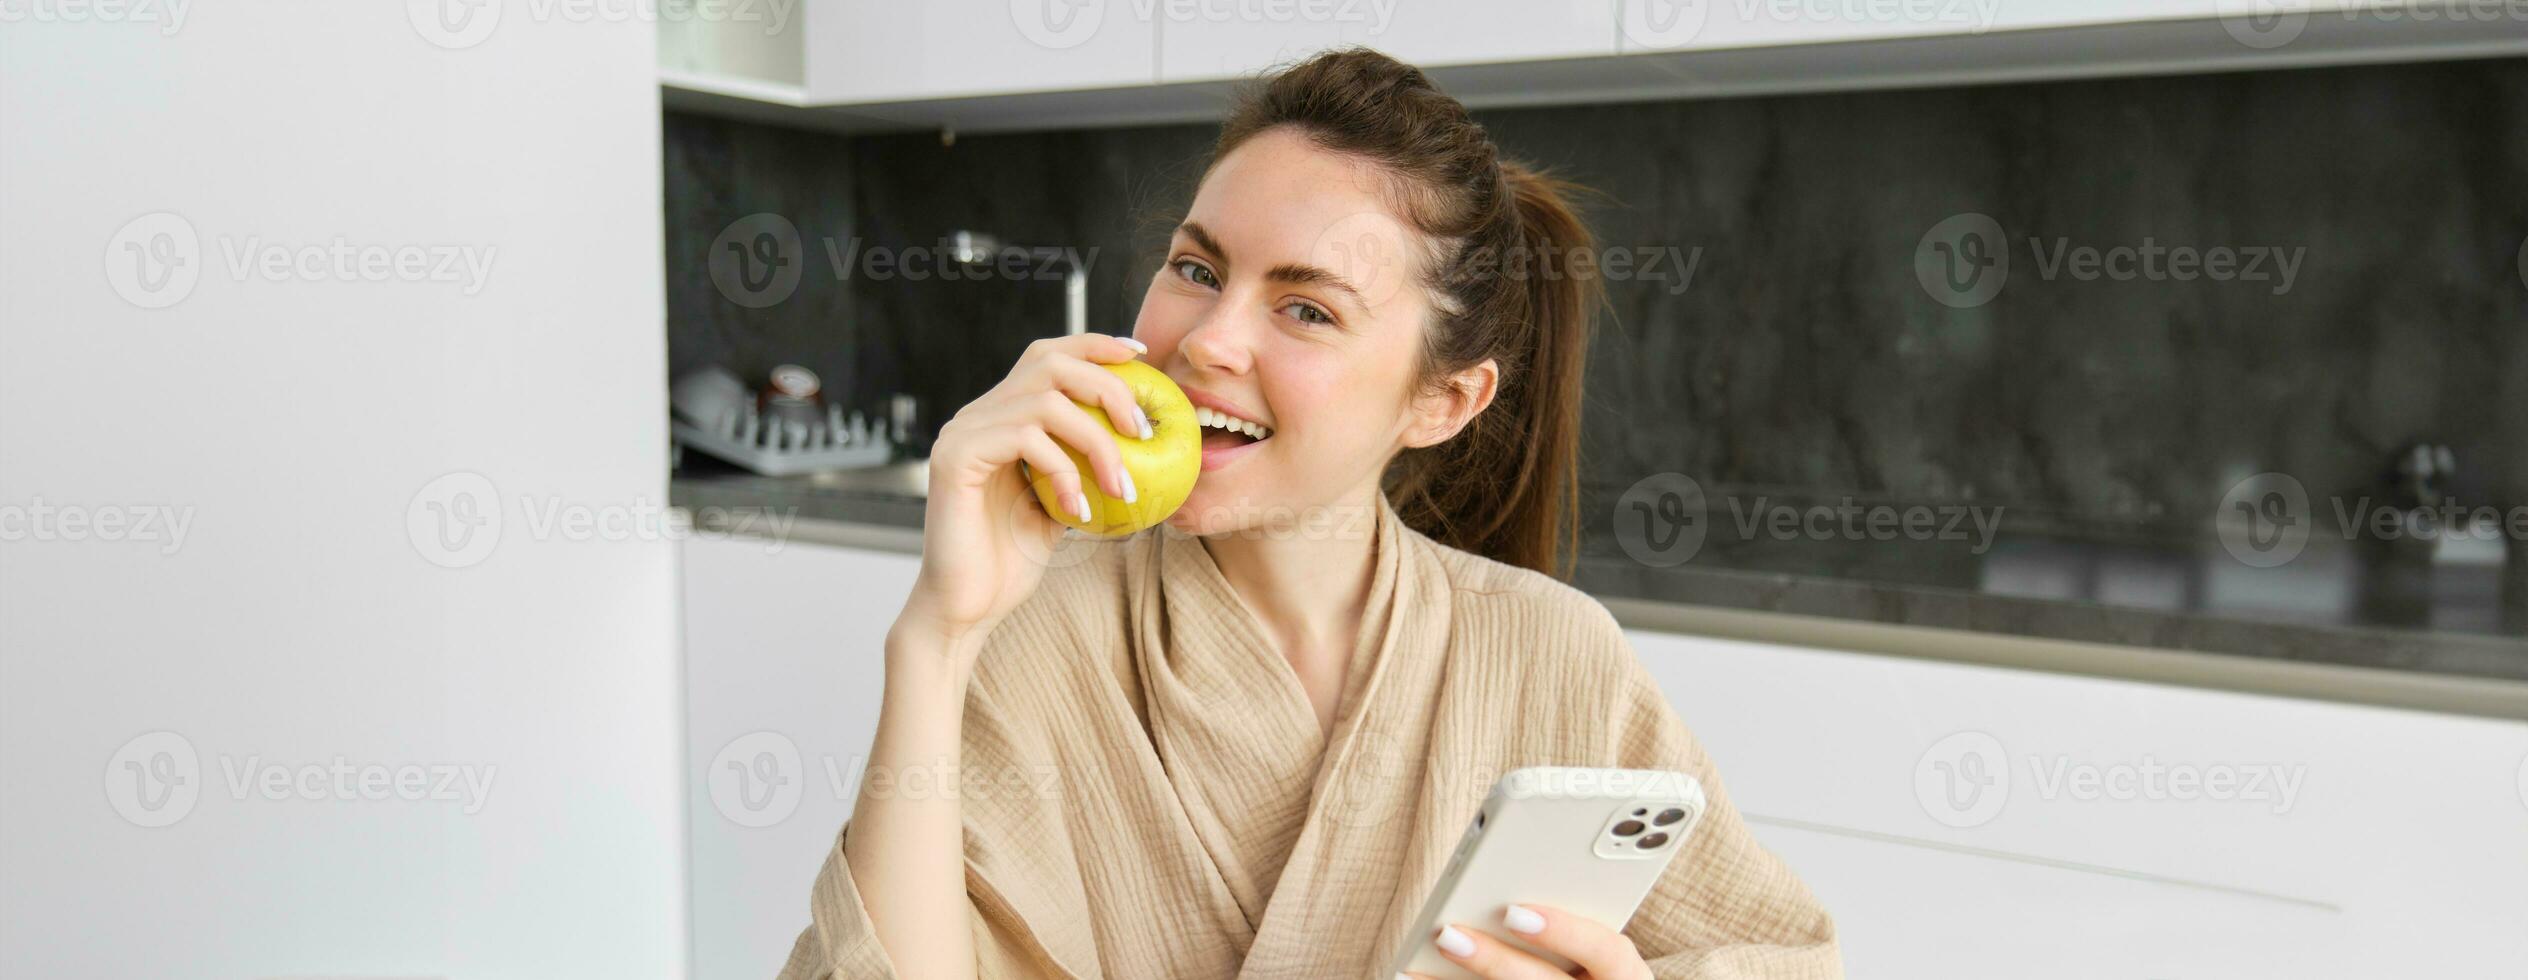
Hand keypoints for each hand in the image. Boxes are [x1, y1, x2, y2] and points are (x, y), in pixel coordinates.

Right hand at [898, 333, 1151, 653]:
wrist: (964, 610)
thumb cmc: (1010, 562)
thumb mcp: (1062, 505)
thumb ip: (1084, 467)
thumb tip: (1144, 446)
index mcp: (1000, 417)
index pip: (1047, 355)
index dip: (1094, 345)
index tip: (1141, 357)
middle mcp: (977, 414)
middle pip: (1049, 363)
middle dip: (1107, 388)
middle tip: (1144, 432)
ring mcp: (963, 432)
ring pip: (1045, 401)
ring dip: (1098, 442)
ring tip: (1122, 487)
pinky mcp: (955, 457)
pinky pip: (1026, 441)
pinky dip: (1065, 473)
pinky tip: (1079, 511)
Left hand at [1404, 904, 1651, 979]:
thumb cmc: (1599, 964)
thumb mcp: (1601, 944)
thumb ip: (1572, 914)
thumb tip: (1511, 885)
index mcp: (1625, 973)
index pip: (1607, 949)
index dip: (1564, 930)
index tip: (1514, 912)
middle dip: (1495, 960)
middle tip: (1449, 934)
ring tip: (1418, 962)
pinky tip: (1414, 978)